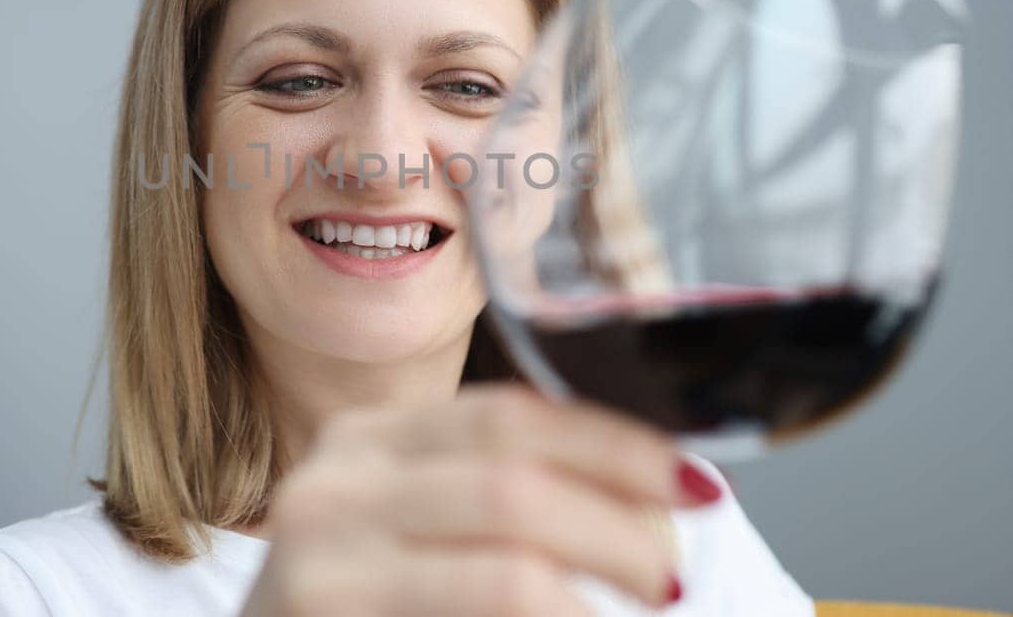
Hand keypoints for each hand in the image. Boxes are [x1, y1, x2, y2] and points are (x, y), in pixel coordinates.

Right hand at [237, 384, 721, 615]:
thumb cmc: (359, 606)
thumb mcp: (412, 528)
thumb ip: (496, 495)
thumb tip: (648, 494)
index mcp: (369, 440)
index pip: (511, 415)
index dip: (614, 445)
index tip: (693, 481)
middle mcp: (336, 479)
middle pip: (516, 480)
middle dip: (620, 522)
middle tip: (674, 567)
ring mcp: (319, 552)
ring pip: (506, 562)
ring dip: (600, 582)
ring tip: (655, 597)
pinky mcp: (319, 612)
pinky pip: (478, 613)